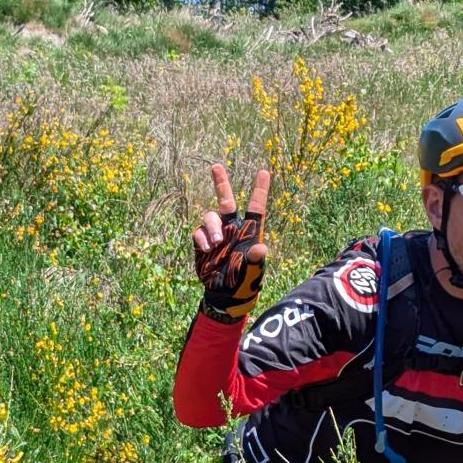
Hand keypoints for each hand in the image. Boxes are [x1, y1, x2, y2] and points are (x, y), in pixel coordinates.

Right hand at [192, 164, 270, 322]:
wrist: (224, 296)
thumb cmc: (244, 284)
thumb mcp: (253, 274)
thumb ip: (256, 261)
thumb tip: (261, 248)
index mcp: (249, 232)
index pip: (255, 207)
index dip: (259, 190)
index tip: (264, 172)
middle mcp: (232, 229)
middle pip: (226, 201)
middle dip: (221, 183)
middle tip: (216, 166)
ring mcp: (216, 235)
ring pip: (210, 217)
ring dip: (212, 227)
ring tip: (216, 243)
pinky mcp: (202, 243)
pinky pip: (198, 232)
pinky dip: (201, 237)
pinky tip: (206, 248)